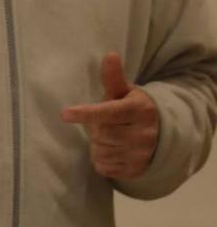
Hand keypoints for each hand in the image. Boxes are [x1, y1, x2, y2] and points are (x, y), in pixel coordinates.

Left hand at [61, 52, 158, 179]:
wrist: (161, 136)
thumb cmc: (133, 108)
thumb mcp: (126, 92)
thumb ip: (114, 78)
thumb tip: (110, 55)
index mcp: (141, 110)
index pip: (110, 113)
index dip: (87, 114)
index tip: (65, 114)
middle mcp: (144, 134)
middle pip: (101, 134)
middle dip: (95, 128)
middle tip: (102, 123)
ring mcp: (141, 154)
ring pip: (101, 152)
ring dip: (97, 145)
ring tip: (109, 137)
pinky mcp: (135, 171)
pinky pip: (103, 167)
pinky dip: (101, 159)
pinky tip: (112, 150)